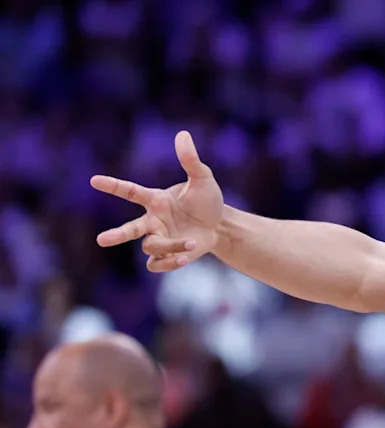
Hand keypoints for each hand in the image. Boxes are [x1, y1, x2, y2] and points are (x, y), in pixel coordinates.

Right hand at [92, 131, 223, 271]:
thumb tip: (182, 134)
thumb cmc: (207, 200)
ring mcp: (159, 239)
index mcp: (156, 201)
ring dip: (170, 246)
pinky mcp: (167, 255)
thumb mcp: (202, 179)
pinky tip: (184, 259)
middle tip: (101, 240)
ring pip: (151, 247)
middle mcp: (153, 221)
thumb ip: (191, 160)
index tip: (94, 180)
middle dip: (117, 235)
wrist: (220, 225)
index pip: (130, 192)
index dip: (113, 186)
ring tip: (191, 242)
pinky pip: (157, 264)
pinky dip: (169, 262)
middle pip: (130, 229)